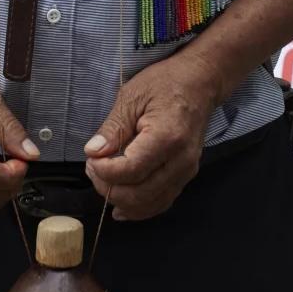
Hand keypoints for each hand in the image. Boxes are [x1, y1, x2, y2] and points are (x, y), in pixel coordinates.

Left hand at [83, 53, 220, 220]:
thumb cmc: (166, 83)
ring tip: (103, 182)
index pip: (131, 170)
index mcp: (167, 137)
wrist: (200, 83)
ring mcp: (186, 171)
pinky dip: (139, 209)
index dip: (105, 172)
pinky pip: (161, 202)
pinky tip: (121, 206)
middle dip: (109, 188)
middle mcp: (181, 160)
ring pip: (150, 203)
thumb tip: (93, 152)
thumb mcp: (132, 96)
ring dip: (121, 201)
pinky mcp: (185, 176)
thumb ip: (113, 128)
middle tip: (92, 169)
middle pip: (140, 194)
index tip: (91, 159)